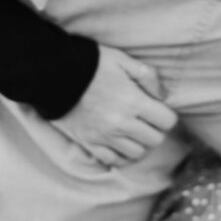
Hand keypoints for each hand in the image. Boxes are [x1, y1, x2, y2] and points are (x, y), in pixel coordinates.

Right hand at [52, 45, 176, 166]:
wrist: (53, 75)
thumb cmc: (91, 64)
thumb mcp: (123, 59)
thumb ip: (148, 76)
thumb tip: (163, 96)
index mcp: (133, 102)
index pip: (167, 121)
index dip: (166, 115)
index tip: (158, 109)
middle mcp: (121, 124)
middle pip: (155, 140)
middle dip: (155, 130)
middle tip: (147, 119)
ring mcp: (104, 137)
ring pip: (137, 154)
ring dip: (140, 143)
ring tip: (134, 131)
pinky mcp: (89, 143)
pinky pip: (114, 161)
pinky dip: (121, 155)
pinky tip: (120, 143)